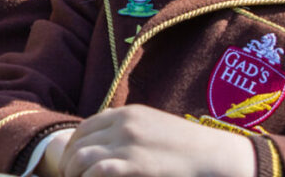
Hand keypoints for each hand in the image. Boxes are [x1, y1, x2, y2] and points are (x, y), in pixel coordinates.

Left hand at [55, 105, 254, 176]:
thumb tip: (109, 145)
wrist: (215, 155)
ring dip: (73, 174)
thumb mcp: (154, 125)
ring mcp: (128, 144)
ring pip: (82, 157)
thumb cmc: (187, 146)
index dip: (73, 147)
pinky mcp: (136, 165)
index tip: (72, 164)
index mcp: (126, 113)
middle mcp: (123, 124)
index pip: (85, 127)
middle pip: (79, 142)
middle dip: (69, 163)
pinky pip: (98, 171)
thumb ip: (131, 129)